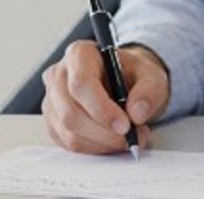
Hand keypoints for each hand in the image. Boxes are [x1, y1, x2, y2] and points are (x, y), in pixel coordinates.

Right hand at [41, 40, 169, 154]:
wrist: (125, 85)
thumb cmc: (133, 76)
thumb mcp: (151, 76)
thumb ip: (148, 91)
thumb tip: (136, 114)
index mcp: (79, 54)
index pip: (81, 84)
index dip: (101, 109)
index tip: (125, 125)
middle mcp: (59, 75)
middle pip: (71, 113)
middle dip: (105, 133)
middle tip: (132, 137)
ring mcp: (52, 101)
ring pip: (70, 134)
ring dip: (103, 144)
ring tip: (128, 138)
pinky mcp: (53, 123)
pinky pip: (70, 145)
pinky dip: (95, 149)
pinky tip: (112, 140)